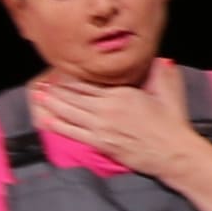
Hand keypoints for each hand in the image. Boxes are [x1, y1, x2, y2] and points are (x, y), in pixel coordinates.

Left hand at [28, 72, 198, 182]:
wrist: (173, 152)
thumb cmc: (172, 122)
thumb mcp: (169, 90)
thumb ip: (159, 72)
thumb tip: (157, 58)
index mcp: (122, 93)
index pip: (89, 83)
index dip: (71, 79)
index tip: (58, 74)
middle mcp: (108, 108)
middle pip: (74, 96)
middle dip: (56, 90)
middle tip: (40, 84)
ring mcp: (102, 126)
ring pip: (70, 112)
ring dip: (52, 104)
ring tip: (38, 97)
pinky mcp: (100, 143)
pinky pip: (73, 133)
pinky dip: (58, 125)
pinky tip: (46, 121)